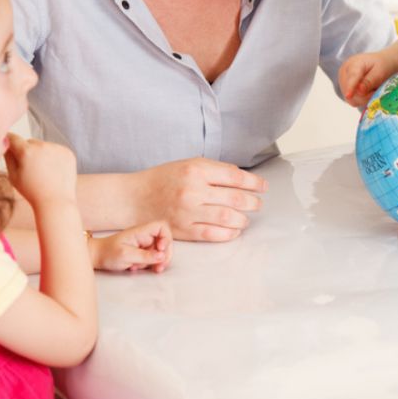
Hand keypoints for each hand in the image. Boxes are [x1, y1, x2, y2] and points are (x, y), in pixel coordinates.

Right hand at [4, 133, 77, 206]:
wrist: (56, 201)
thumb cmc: (32, 191)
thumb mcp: (13, 175)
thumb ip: (8, 157)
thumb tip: (5, 143)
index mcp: (27, 152)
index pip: (13, 138)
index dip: (8, 139)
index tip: (5, 139)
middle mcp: (43, 146)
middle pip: (30, 142)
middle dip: (27, 151)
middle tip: (29, 168)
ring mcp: (58, 148)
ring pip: (43, 146)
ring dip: (41, 153)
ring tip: (42, 171)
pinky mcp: (68, 152)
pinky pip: (56, 150)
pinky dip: (53, 156)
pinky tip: (53, 170)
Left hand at [90, 221, 173, 272]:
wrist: (96, 257)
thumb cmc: (107, 253)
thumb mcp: (126, 255)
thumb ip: (145, 256)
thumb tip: (162, 256)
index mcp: (141, 232)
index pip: (162, 228)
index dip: (166, 238)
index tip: (161, 250)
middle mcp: (145, 236)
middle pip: (165, 242)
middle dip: (164, 256)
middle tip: (159, 268)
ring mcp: (144, 244)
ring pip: (159, 252)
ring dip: (153, 262)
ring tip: (137, 267)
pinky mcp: (142, 252)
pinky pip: (151, 258)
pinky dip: (146, 265)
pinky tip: (134, 267)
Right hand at [135, 158, 265, 241]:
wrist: (134, 198)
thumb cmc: (163, 179)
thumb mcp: (189, 164)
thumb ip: (215, 169)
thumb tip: (241, 176)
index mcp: (196, 170)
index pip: (235, 177)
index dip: (254, 183)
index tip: (263, 186)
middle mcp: (193, 190)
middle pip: (235, 198)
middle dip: (253, 202)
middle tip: (258, 204)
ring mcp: (188, 212)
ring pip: (228, 218)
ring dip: (243, 219)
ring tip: (245, 218)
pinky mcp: (183, 230)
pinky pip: (213, 234)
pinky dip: (229, 234)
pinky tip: (233, 230)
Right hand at [339, 51, 397, 106]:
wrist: (379, 63)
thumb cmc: (381, 65)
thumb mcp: (380, 72)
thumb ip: (370, 81)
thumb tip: (360, 91)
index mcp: (353, 64)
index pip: (352, 77)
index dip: (350, 87)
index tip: (348, 96)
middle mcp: (344, 73)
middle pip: (352, 92)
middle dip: (366, 95)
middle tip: (377, 88)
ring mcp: (343, 83)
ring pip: (352, 99)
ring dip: (365, 98)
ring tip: (373, 88)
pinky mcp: (345, 91)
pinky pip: (353, 101)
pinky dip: (363, 100)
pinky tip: (368, 92)